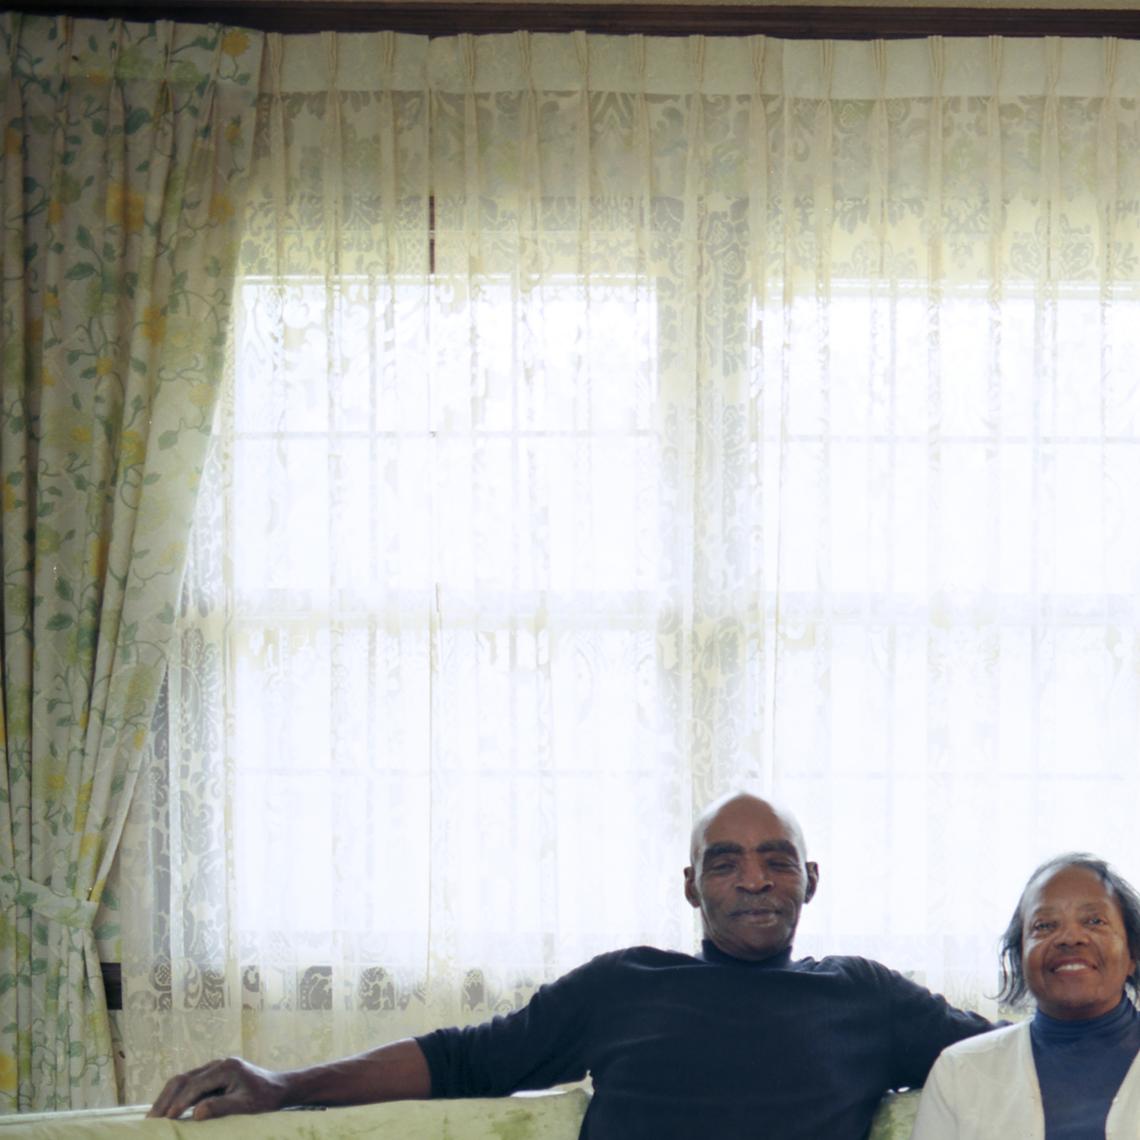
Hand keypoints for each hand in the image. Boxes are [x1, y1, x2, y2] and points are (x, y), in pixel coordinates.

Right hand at [148, 1056, 290, 1119]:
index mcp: (226, 1068)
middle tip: (151, 1120)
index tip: (167, 1120)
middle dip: (166, 1099)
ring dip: (167, 1097)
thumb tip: (194, 1113)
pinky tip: (167, 1110)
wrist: (279, 1087)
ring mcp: (214, 1068)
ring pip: (183, 1080)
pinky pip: (189, 1084)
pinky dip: (176, 1096)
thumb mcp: (245, 1105)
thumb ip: (221, 1107)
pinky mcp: (213, 1075)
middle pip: (183, 1079)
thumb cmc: (265, 1098)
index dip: (179, 1102)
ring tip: (153, 1117)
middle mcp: (217, 1064)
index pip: (195, 1085)